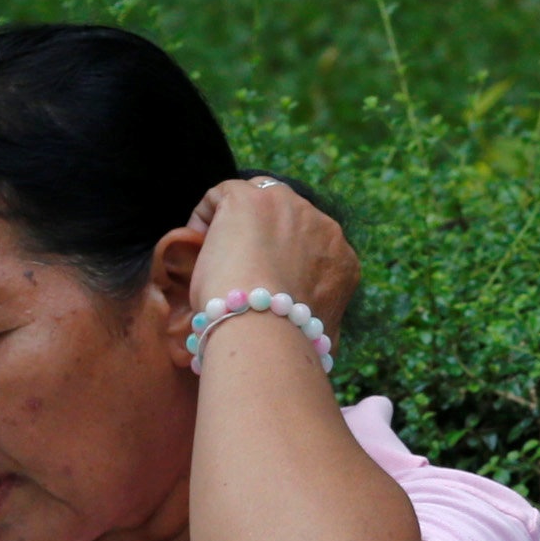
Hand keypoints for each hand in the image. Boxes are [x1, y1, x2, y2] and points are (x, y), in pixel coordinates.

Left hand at [183, 177, 360, 333]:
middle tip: (235, 271)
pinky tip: (197, 249)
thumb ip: (316, 324)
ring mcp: (287, 206)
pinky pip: (221, 195)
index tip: (258, 283)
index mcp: (342, 260)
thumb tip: (318, 345)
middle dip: (259, 241)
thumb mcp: (318, 337)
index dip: (280, 260)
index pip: (308, 245)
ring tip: (214, 261)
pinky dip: (204, 219)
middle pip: (283, 219)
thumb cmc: (287, 345)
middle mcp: (321, 225)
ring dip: (233, 229)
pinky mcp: (249, 199)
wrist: (265, 332)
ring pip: (253, 202)